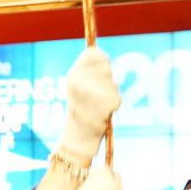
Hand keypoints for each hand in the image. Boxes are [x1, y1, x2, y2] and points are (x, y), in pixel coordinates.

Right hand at [56, 46, 121, 165]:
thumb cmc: (81, 109)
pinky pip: (118, 98)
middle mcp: (79, 80)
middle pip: (107, 68)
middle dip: (107, 81)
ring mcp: (92, 92)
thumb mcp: (78, 85)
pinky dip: (114, 105)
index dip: (102, 62)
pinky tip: (103, 113)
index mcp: (73, 73)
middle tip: (96, 96)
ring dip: (111, 94)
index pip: (95, 53)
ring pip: (114, 84)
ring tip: (98, 105)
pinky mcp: (104, 103)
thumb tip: (105, 57)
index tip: (99, 74)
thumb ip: (90, 71)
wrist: (78, 136)